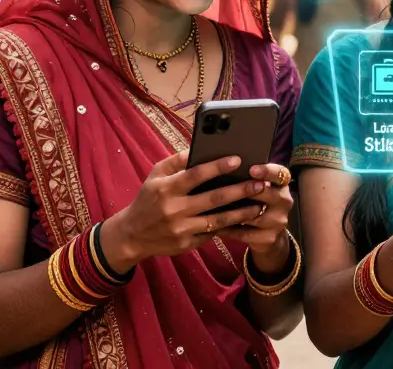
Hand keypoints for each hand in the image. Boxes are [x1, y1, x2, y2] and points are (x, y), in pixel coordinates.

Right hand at [100, 151, 269, 272]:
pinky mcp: (186, 244)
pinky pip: (212, 234)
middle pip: (213, 199)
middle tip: (260, 184)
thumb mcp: (155, 175)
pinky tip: (245, 221)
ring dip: (241, 213)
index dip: (217, 167)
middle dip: (239, 190)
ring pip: (218, 220)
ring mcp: (181, 229)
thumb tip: (200, 147)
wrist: (132, 235)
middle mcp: (173, 209)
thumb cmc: (148, 198)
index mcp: (165, 188)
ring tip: (260, 205)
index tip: (238, 160)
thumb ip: (177, 161)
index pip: (195, 175)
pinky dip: (230, 227)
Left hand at [214, 163, 293, 273]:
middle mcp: (284, 201)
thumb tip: (223, 165)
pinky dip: (227, 228)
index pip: (280, 173)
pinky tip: (212, 225)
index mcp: (282, 185)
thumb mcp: (259, 190)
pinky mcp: (269, 238)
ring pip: (252, 215)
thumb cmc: (257, 204)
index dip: (267, 171)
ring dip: (232, 211)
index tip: (251, 169)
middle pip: (268, 194)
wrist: (269, 236)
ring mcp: (278, 221)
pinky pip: (243, 232)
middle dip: (248, 190)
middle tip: (228, 187)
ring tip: (212, 207)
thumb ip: (249, 180)